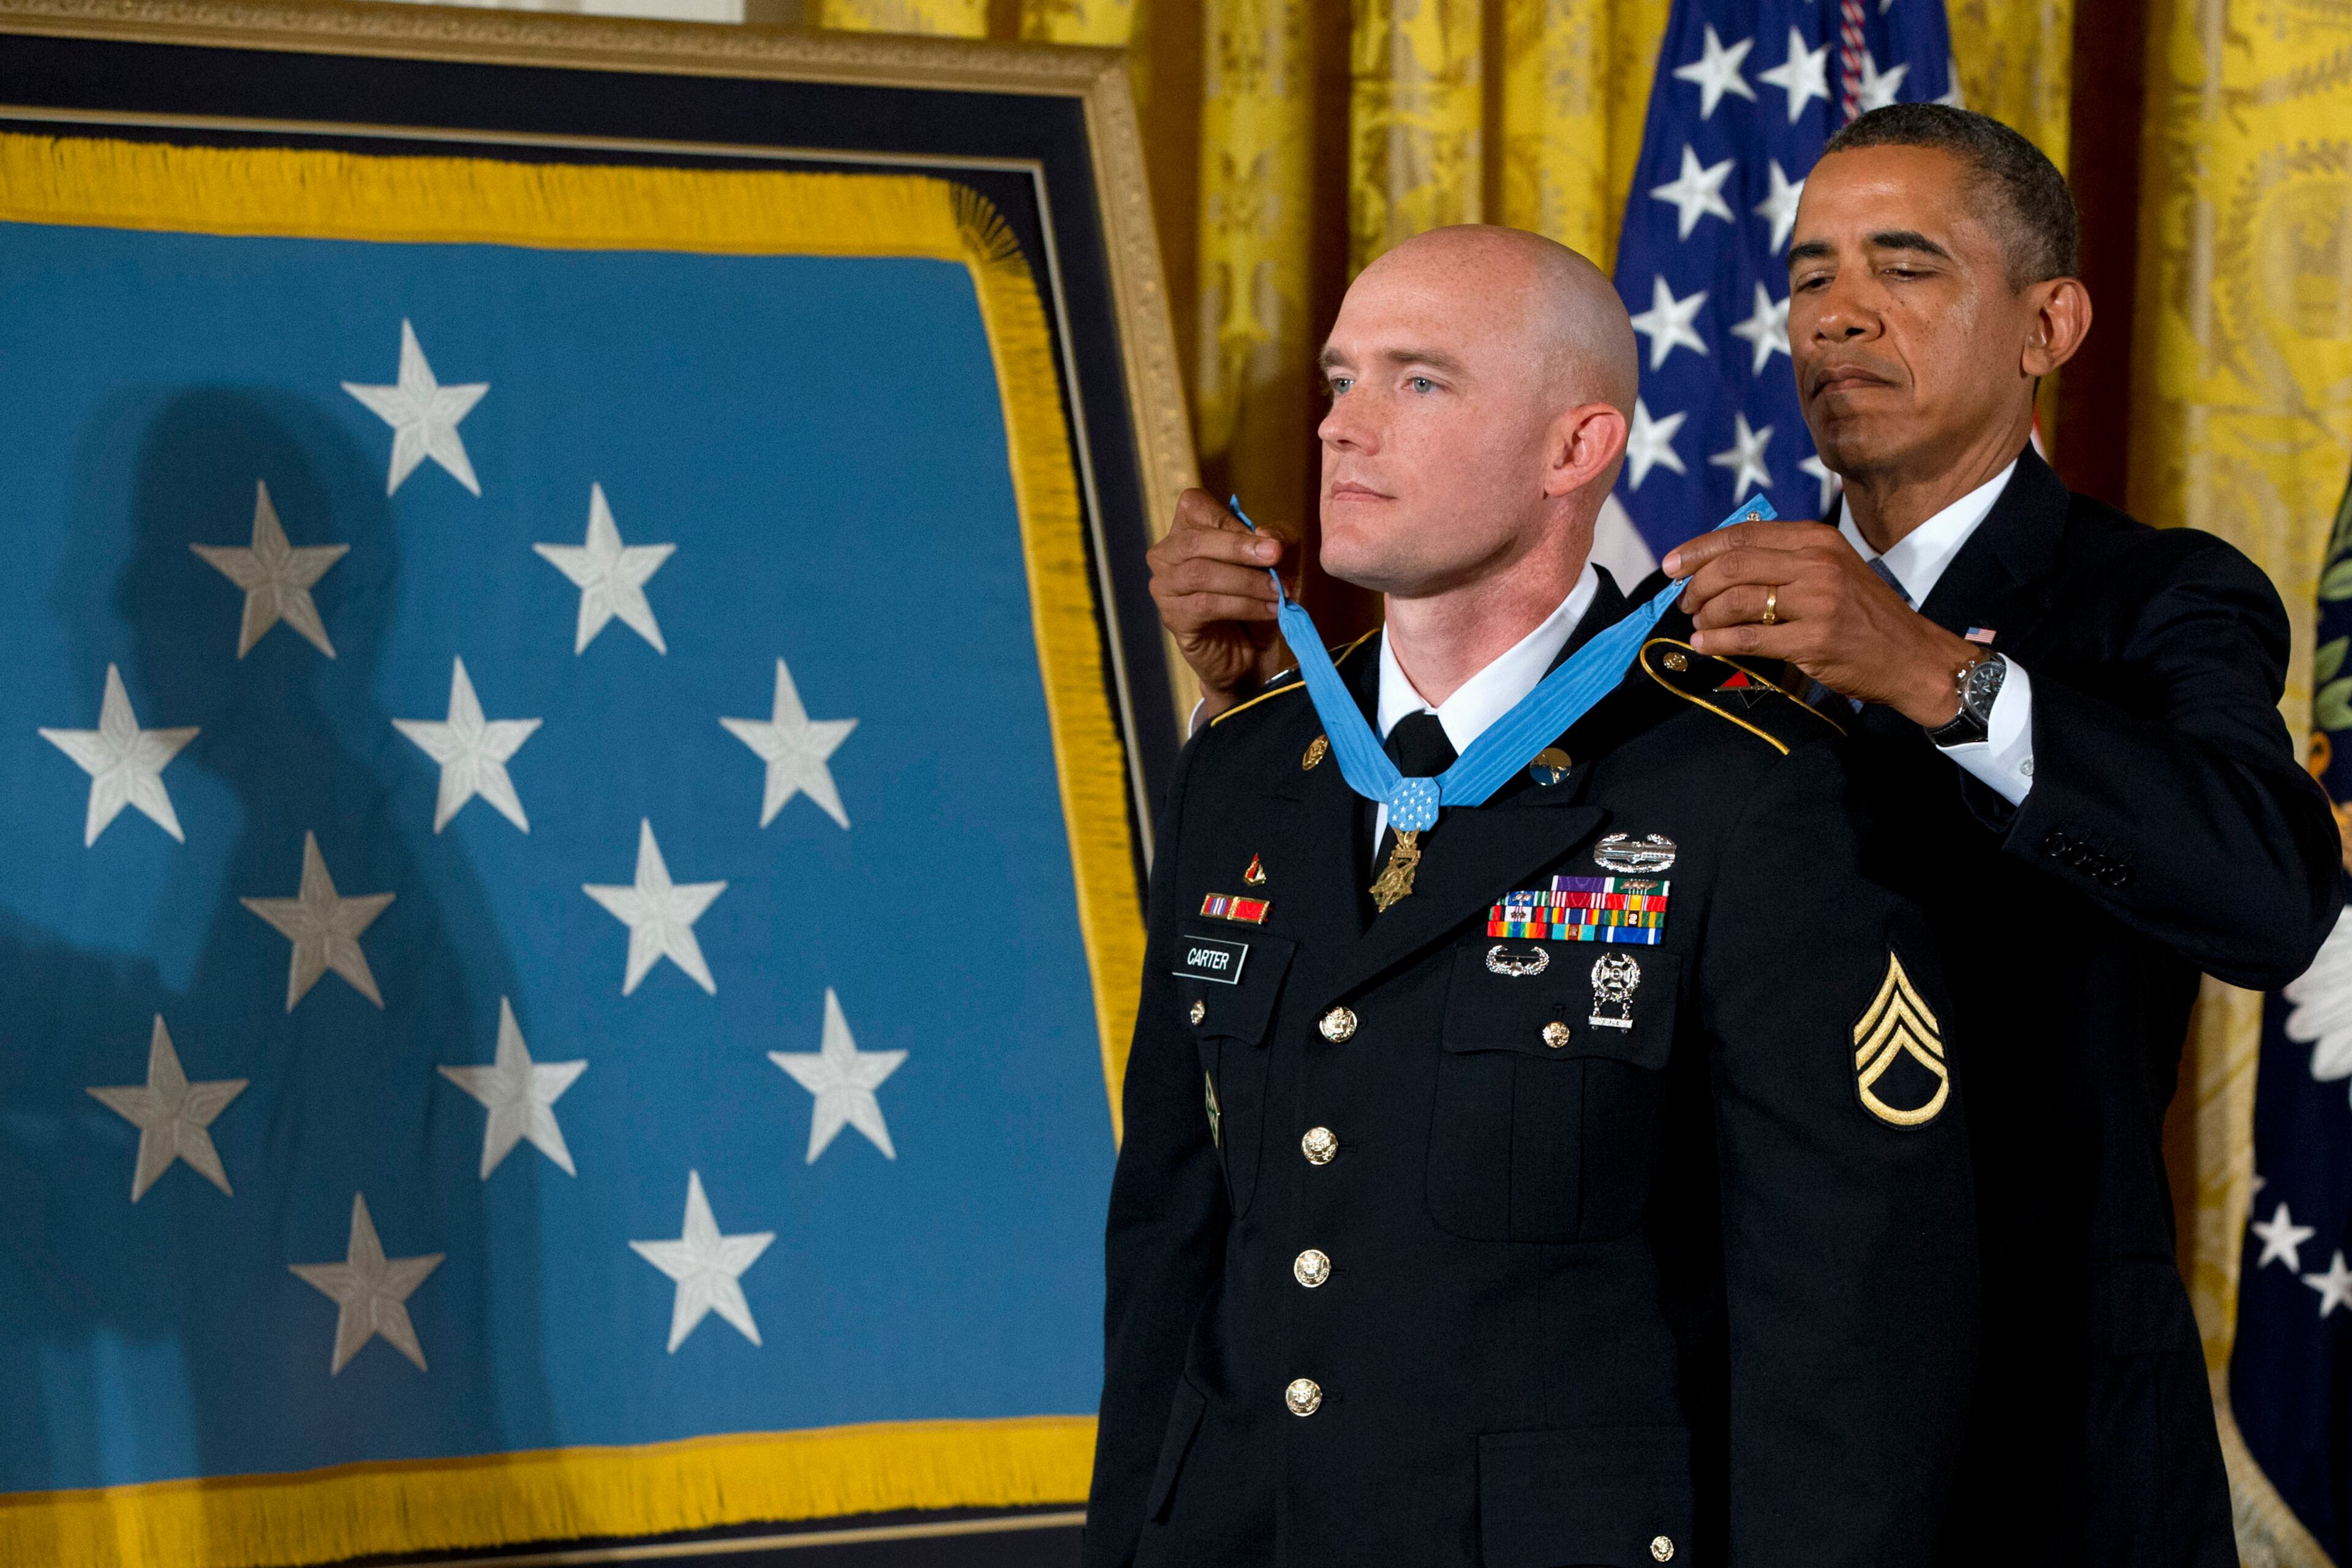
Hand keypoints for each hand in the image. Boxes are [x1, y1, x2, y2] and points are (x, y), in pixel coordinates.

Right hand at [1147, 488, 1298, 718]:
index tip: (1267, 540)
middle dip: (1239, 548)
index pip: (1193, 505)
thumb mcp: (1280, 562)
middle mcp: (1166, 554)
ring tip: (1279, 591)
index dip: (1228, 519)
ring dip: (1246, 581)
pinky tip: (1269, 610)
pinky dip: (1243, 606)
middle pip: (1194, 540)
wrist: (1250, 653)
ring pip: (1200, 573)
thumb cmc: (1258, 598)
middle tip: (1275, 556)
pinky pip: (1205, 605)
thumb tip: (1266, 534)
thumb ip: (1280, 539)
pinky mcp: (1172, 617)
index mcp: (1187, 529)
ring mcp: (1164, 587)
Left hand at [1664, 519, 1979, 727]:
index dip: (1699, 549)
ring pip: (1737, 599)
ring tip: (1698, 623)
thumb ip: (1785, 559)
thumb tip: (1721, 560)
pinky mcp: (1814, 639)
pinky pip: (1750, 638)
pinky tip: (1705, 643)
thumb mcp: (1832, 568)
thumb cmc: (1863, 613)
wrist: (1911, 654)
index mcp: (1816, 539)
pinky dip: (1718, 640)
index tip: (1671, 565)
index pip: (1743, 535)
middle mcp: (1816, 564)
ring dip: (1706, 614)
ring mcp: (1817, 601)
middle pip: (1733, 565)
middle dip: (1697, 584)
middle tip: (1683, 601)